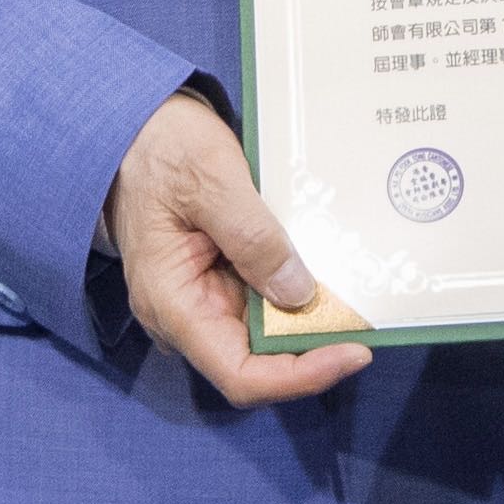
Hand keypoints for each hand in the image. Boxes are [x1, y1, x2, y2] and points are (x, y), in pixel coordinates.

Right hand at [101, 92, 365, 407]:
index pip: (239, 374)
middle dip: (315, 348)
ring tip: (358, 297)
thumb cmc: (160, 148)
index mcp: (173, 304)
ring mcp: (204, 299)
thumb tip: (300, 293)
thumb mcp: (211, 181)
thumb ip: (253, 238)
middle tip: (368, 319)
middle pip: (259, 361)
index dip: (299, 376)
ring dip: (312, 322)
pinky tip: (332, 274)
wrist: (135, 127)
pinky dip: (300, 294)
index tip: (353, 352)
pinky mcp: (220, 279)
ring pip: (267, 334)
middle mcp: (187, 315)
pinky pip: (265, 302)